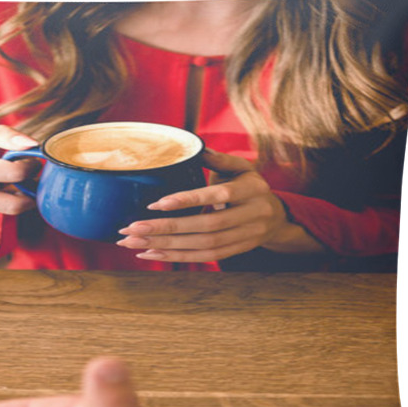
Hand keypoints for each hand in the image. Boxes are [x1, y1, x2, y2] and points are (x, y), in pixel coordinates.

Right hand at [0, 124, 41, 217]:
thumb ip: (4, 135)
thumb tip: (32, 144)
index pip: (7, 173)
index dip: (28, 166)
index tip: (33, 161)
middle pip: (11, 204)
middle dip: (29, 190)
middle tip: (32, 176)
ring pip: (5, 209)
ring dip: (18, 196)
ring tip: (13, 180)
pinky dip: (3, 200)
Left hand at [116, 150, 316, 261]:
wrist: (275, 217)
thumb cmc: (249, 187)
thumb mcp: (241, 168)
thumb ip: (219, 159)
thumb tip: (195, 148)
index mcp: (252, 190)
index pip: (217, 196)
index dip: (187, 201)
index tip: (155, 203)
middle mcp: (252, 216)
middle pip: (206, 227)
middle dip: (166, 229)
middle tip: (132, 228)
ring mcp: (246, 237)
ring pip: (202, 246)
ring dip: (165, 246)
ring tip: (133, 242)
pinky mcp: (236, 252)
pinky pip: (204, 258)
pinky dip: (175, 257)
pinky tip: (150, 253)